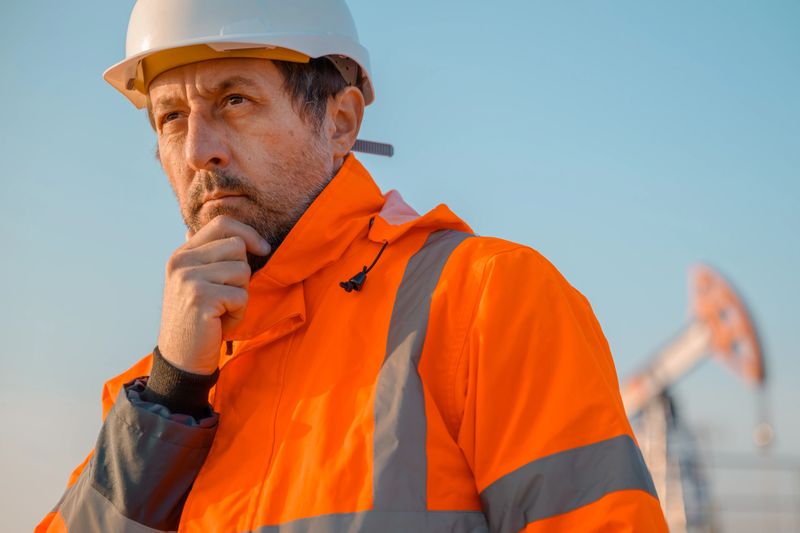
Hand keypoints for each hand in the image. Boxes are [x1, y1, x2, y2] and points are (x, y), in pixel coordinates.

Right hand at [156, 215, 270, 374]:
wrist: (181, 359)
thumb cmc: (198, 321)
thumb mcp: (195, 283)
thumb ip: (204, 257)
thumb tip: (208, 232)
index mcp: (182, 254)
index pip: (221, 224)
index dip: (248, 233)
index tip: (263, 249)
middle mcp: (181, 262)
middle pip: (237, 246)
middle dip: (243, 273)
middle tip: (227, 296)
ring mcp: (188, 279)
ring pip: (242, 271)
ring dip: (241, 296)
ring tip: (222, 311)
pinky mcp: (200, 298)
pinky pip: (241, 296)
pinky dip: (238, 314)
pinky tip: (220, 324)